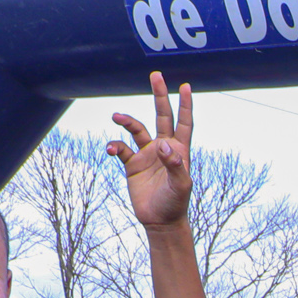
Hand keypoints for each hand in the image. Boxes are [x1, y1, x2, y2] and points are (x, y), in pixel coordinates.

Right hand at [106, 73, 193, 229]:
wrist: (160, 221)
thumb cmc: (176, 203)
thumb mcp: (181, 185)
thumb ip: (175, 164)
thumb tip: (164, 146)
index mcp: (179, 149)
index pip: (184, 122)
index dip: (185, 104)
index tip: (185, 85)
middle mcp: (163, 147)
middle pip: (162, 115)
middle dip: (159, 96)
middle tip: (156, 75)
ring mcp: (147, 155)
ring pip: (136, 129)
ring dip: (127, 121)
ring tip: (116, 117)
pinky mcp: (132, 165)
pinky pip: (122, 149)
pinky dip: (115, 147)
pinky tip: (112, 151)